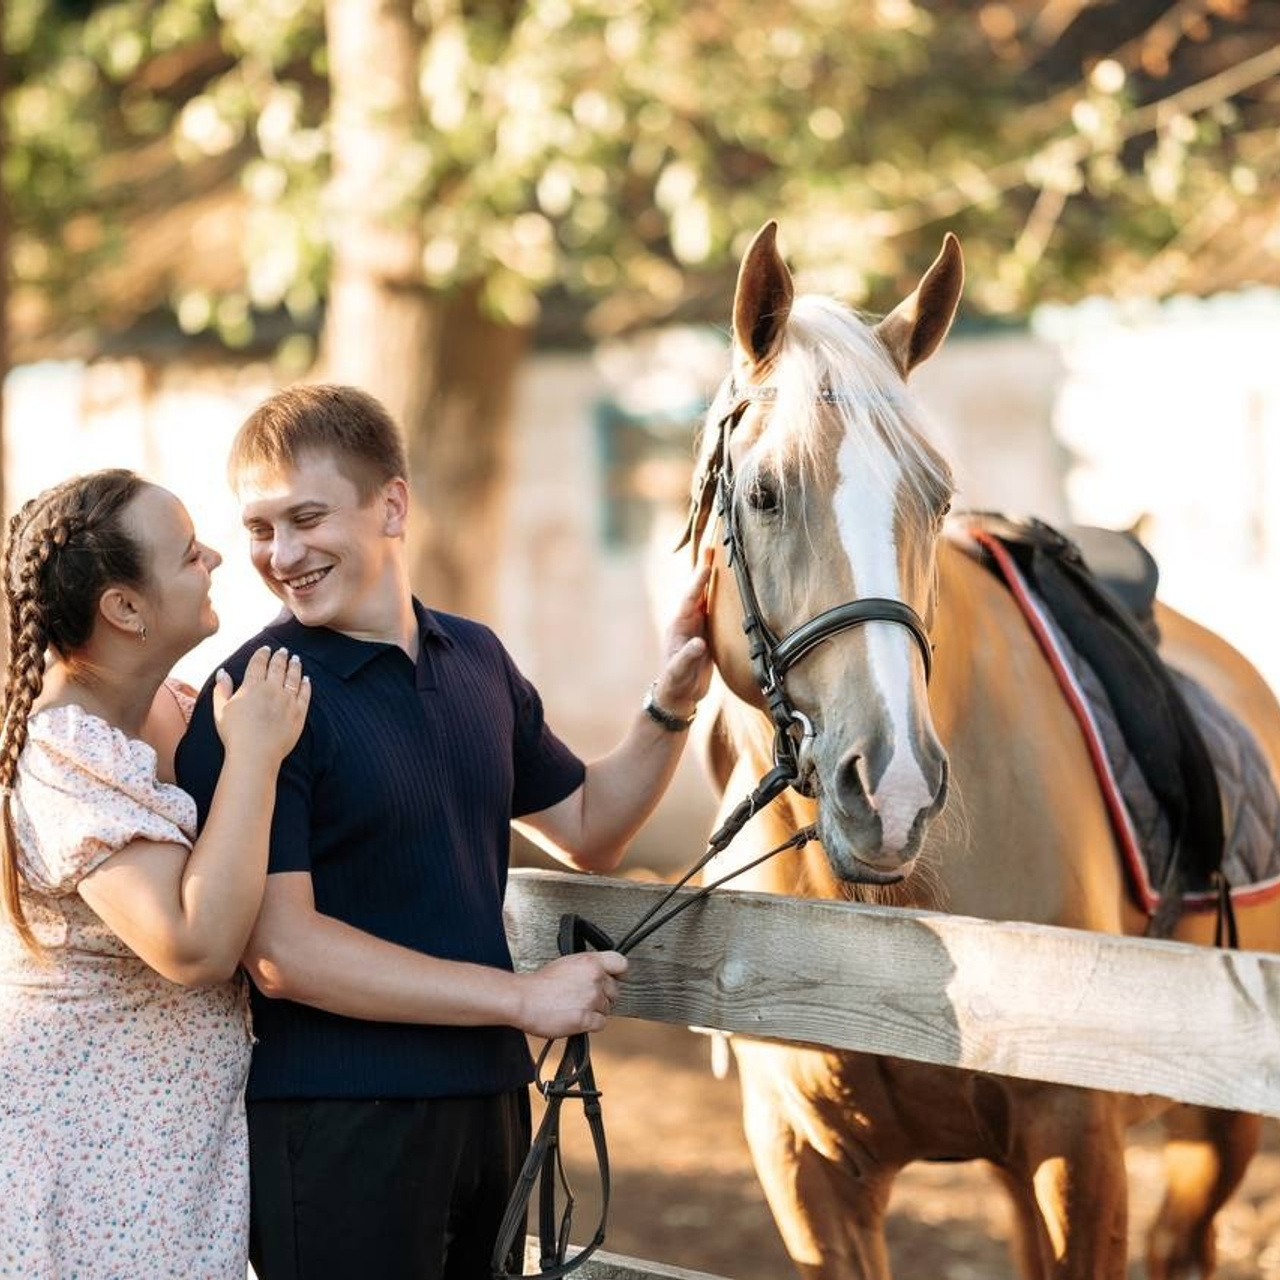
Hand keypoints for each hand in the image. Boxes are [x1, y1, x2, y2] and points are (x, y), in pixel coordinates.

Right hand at [212, 646, 311, 763]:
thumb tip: (223, 672)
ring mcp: (287, 700)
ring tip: (296, 659)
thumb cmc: (234, 734)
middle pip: (278, 667)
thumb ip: (222, 689)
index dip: (263, 654)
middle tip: (283, 650)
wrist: (255, 754)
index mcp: (252, 686)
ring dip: (295, 666)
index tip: (266, 648)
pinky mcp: (299, 712)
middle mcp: (272, 689)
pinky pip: (305, 694)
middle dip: (280, 656)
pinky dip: (306, 684)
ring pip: (293, 677)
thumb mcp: (220, 710)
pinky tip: (306, 679)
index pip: (259, 663)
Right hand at [512, 950, 627, 1037]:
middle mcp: (594, 978)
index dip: (618, 974)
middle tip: (586, 998)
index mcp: (590, 962)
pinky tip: (578, 1019)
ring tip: (576, 1008)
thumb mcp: (567, 963)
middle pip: (615, 991)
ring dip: (595, 1011)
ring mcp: (592, 998)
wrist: (524, 999)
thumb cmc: (539, 984)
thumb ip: (587, 968)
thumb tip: (598, 975)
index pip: (621, 964)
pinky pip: (601, 1024)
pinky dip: (591, 1024)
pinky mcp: (586, 1018)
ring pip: (607, 1008)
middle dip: (603, 996)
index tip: (614, 979)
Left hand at [652, 557, 712, 718]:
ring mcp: (697, 626)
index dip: (698, 584)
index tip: (707, 567)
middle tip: (710, 548)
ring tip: (719, 558)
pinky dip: (720, 595)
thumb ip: (688, 657)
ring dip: (712, 578)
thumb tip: (699, 643)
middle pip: (697, 591)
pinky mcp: (706, 633)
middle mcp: (687, 622)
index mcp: (679, 627)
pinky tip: (728, 586)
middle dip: (703, 570)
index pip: (690, 600)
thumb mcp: (680, 671)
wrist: (680, 694)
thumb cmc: (676, 683)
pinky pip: (714, 609)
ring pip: (706, 597)